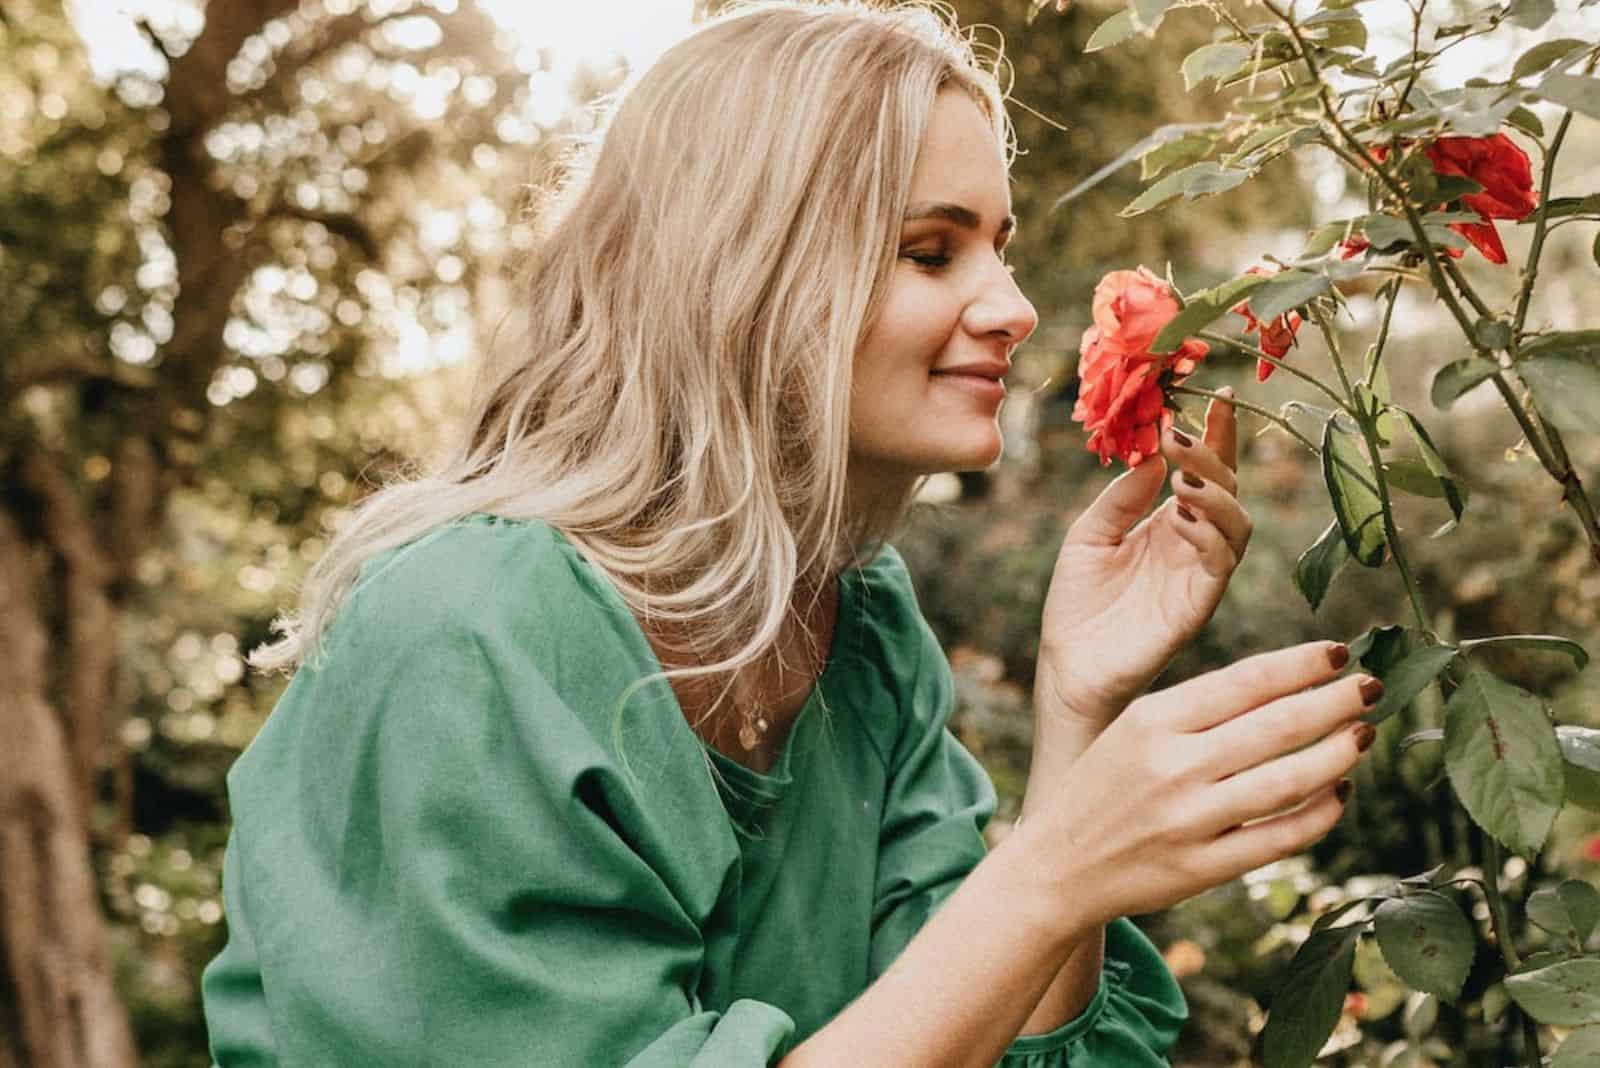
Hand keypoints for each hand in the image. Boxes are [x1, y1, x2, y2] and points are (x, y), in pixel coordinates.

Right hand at [1020, 641, 1379, 925]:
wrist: (1056, 865)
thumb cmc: (1103, 786)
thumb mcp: (1134, 729)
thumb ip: (1199, 709)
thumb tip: (1287, 685)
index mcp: (1153, 719)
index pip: (1247, 681)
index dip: (1303, 665)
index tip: (1342, 654)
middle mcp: (1173, 766)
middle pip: (1278, 725)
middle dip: (1336, 702)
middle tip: (1373, 688)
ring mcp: (1190, 820)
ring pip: (1290, 781)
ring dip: (1338, 753)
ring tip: (1364, 735)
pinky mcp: (1203, 868)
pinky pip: (1281, 838)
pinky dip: (1320, 814)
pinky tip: (1339, 793)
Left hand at [1036, 392, 1250, 730]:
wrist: (1068, 666)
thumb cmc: (1078, 602)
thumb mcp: (1092, 533)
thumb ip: (1124, 495)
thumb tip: (1155, 450)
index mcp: (1170, 523)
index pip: (1206, 470)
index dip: (1217, 434)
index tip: (1217, 394)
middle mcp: (1194, 545)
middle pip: (1228, 489)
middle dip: (1212, 456)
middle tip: (1179, 435)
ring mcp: (1200, 575)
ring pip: (1238, 525)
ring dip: (1215, 494)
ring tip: (1182, 477)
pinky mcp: (1198, 606)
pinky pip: (1221, 565)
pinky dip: (1209, 534)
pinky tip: (1183, 516)